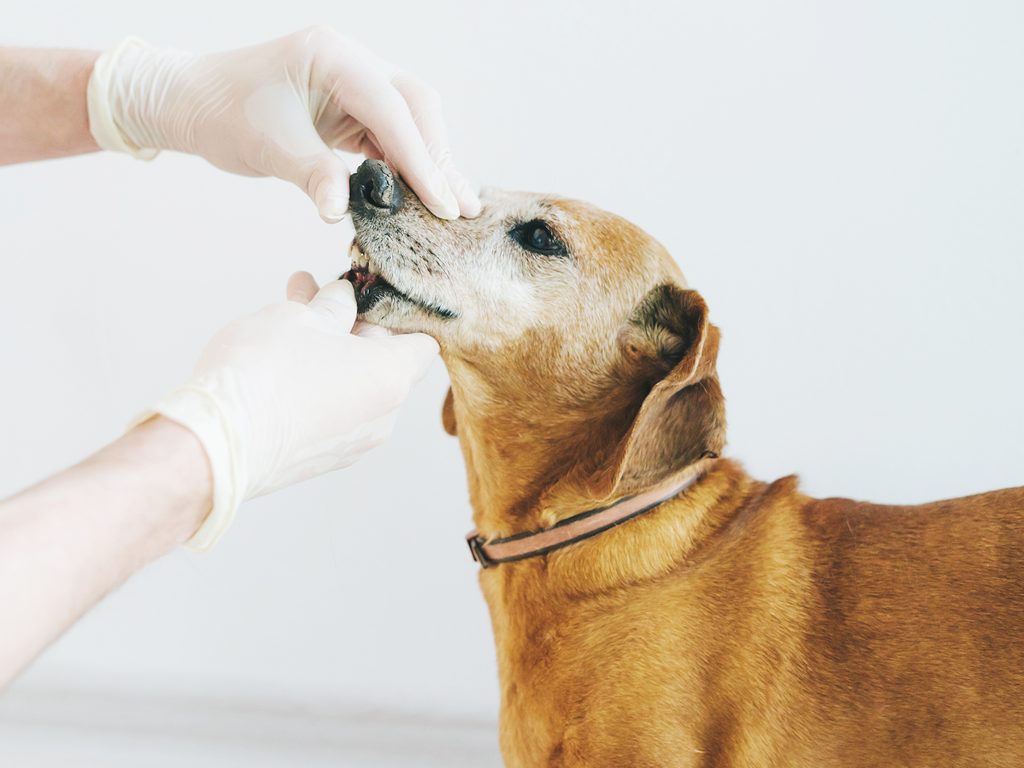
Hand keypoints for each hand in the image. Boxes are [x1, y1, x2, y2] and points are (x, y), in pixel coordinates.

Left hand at [87, 27, 479, 221]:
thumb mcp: (266, 146)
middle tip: (461, 208)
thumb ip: (312, 174)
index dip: (420, 159)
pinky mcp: (352, 107)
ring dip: (432, 163)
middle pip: (416, 106)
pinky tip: (425, 195)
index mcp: (331, 56)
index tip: (440, 203)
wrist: (193, 102)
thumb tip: (341, 212)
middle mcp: (351, 62)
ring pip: (411, 120)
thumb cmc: (221, 113)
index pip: (391, 108)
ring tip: (456, 206)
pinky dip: (410, 165)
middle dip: (439, 157)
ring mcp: (355, 83)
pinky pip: (392, 134)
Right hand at [130, 272, 438, 550]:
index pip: (423, 342)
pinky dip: (317, 381)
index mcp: (392, 376)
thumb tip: (342, 299)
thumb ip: (331, 306)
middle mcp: (383, 416)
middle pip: (384, 361)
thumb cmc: (264, 372)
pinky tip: (281, 354)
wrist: (215, 443)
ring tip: (290, 312)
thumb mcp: (301, 318)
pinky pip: (332, 410)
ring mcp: (353, 442)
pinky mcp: (321, 457)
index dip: (400, 314)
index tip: (371, 294)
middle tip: (319, 294)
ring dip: (329, 349)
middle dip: (353, 324)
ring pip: (353, 384)